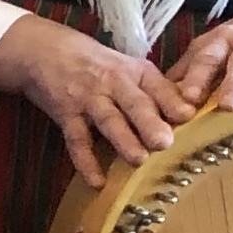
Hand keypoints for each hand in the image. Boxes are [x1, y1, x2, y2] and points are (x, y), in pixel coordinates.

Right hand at [0, 11, 189, 183]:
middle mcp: (113, 83)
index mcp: (135, 72)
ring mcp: (88, 99)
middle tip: (165, 142)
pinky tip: (97, 182)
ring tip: (138, 160)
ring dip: (123, 141)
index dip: (172, 100)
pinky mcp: (65, 114)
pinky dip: (86, 162)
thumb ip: (154, 90)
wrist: (44, 51)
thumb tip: (189, 115)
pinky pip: (77, 140)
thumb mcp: (126, 67)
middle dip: (149, 123)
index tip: (189, 114)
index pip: (158, 86)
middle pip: (134, 103)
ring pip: (108, 120)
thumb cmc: (95, 63)